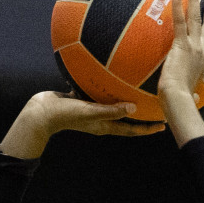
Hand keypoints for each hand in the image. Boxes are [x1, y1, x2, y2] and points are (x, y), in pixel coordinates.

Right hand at [32, 91, 164, 137]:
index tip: (164, 125)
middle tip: (156, 105)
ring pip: (112, 104)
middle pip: (125, 118)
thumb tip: (134, 107)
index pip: (131, 130)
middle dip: (141, 113)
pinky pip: (97, 93)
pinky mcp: (81, 100)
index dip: (147, 129)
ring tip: (137, 88)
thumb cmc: (65, 115)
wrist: (39, 113)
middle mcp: (100, 119)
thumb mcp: (90, 112)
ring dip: (123, 98)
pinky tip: (109, 72)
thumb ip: (111, 110)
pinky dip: (105, 86)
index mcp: (104, 125)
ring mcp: (90, 110)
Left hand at [156, 0, 203, 142]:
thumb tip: (192, 103)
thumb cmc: (180, 102)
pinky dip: (179, 7)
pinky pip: (180, 22)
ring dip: (197, 1)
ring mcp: (194, 47)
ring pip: (197, 19)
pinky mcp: (181, 45)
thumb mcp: (189, 97)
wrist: (177, 99)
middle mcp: (203, 53)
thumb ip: (191, 97)